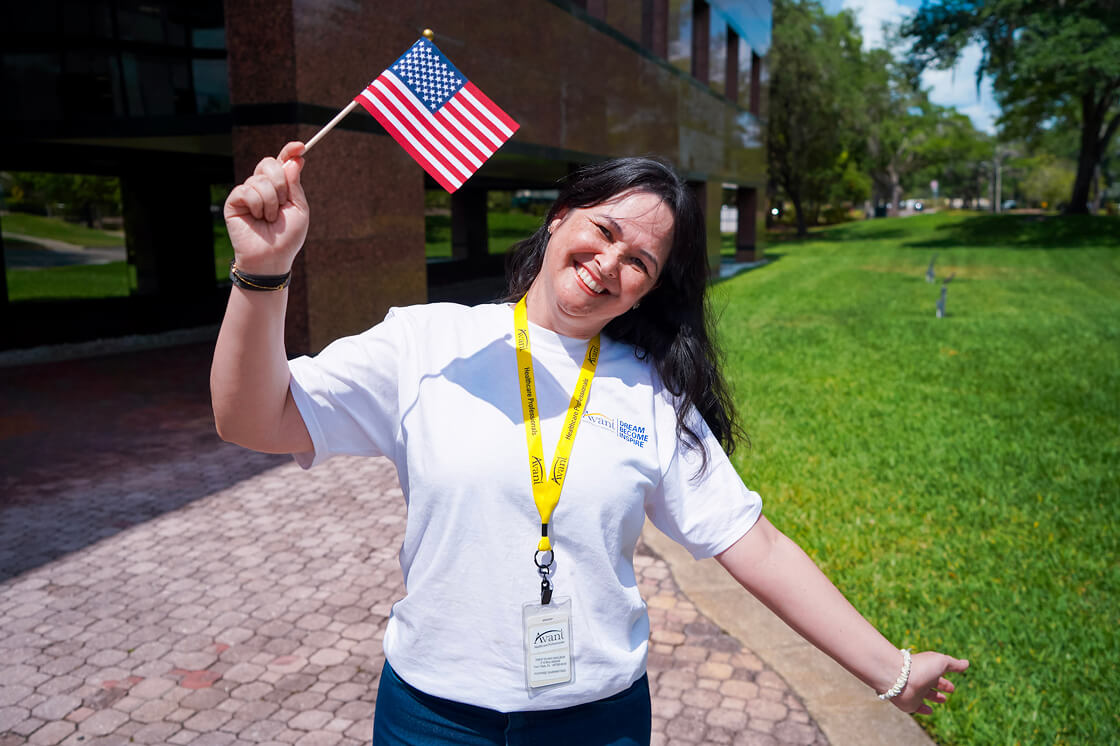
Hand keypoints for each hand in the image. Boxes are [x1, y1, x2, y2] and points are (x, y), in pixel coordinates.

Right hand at [224, 141, 308, 274]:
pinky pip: (247, 190)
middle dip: (280, 182)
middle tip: (282, 204)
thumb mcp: (299, 209)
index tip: (300, 146)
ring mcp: (248, 192)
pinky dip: (257, 205)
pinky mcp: (234, 200)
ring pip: (260, 179)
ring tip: (269, 219)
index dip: (289, 151)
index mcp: (280, 187)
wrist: (272, 257)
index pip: (282, 162)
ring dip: (271, 202)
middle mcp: (263, 186)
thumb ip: (295, 184)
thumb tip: (295, 159)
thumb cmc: (287, 237)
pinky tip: (256, 218)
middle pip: (269, 163)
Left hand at [891, 651, 968, 714]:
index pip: (939, 674)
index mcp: (928, 669)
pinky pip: (917, 707)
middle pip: (932, 683)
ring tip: (943, 700)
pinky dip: (923, 709)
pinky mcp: (909, 703)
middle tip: (951, 690)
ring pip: (925, 695)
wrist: (899, 677)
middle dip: (942, 686)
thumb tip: (966, 663)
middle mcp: (921, 680)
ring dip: (934, 697)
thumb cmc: (921, 667)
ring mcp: (914, 691)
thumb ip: (954, 664)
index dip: (946, 680)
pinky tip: (929, 710)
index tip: (953, 685)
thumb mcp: (941, 662)